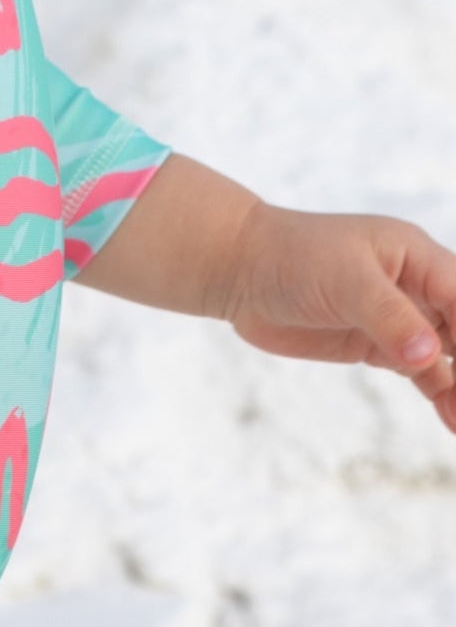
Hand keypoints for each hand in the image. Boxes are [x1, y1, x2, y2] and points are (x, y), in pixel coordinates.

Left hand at [219, 202, 455, 429]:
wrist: (241, 269)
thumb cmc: (293, 257)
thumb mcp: (344, 280)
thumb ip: (387, 316)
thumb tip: (429, 354)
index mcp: (416, 255)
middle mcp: (416, 285)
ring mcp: (400, 317)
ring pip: (451, 356)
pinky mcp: (380, 345)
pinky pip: (424, 373)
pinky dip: (443, 396)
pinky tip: (453, 421)